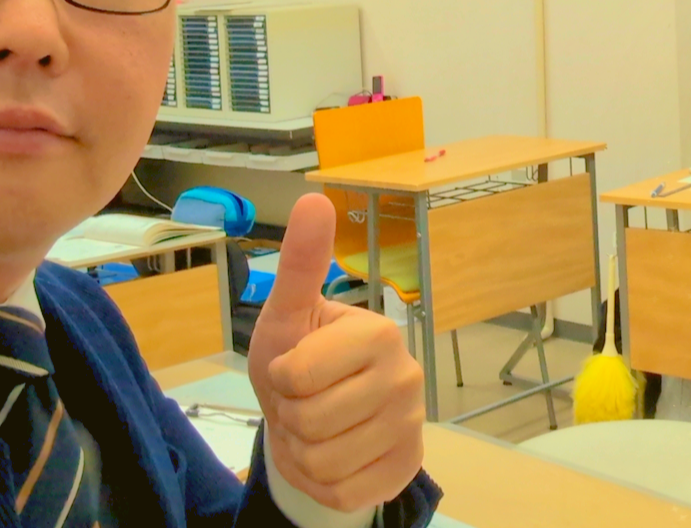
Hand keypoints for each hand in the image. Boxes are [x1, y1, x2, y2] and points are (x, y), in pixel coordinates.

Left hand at [247, 194, 425, 511]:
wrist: (321, 418)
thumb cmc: (300, 358)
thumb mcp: (289, 314)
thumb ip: (301, 263)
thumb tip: (314, 197)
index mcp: (380, 333)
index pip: (298, 376)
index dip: (280, 379)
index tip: (292, 368)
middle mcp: (406, 377)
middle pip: (310, 423)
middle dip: (291, 418)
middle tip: (303, 402)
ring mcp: (410, 428)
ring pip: (324, 463)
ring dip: (302, 453)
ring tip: (313, 430)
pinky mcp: (404, 469)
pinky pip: (341, 493)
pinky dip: (321, 483)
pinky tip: (332, 457)